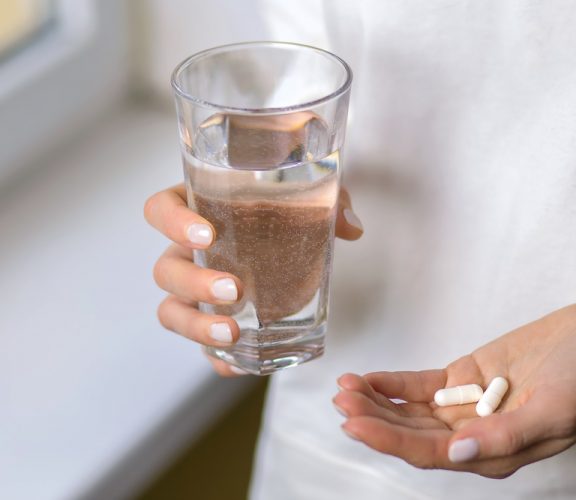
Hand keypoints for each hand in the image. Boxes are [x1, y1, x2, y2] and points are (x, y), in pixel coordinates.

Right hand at [144, 184, 362, 375]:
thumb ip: (330, 203)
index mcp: (200, 209)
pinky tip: (241, 367)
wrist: (299, 232)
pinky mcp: (218, 319)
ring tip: (232, 334)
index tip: (207, 233)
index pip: (161, 209)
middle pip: (166, 271)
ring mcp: (198, 290)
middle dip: (193, 284)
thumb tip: (351, 228)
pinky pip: (204, 346)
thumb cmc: (290, 204)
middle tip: (235, 290)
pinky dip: (218, 360)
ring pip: (173, 312)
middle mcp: (190, 251)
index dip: (173, 222)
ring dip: (196, 328)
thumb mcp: (313, 196)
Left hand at [334, 303, 575, 477]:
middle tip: (343, 402)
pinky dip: (394, 383)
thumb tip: (456, 454)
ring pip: (411, 411)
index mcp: (496, 454)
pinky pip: (422, 385)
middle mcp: (475, 436)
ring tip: (346, 388)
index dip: (391, 442)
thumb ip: (506, 436)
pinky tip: (369, 379)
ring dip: (377, 403)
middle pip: (413, 434)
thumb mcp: (555, 410)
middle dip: (375, 420)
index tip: (356, 424)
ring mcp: (467, 405)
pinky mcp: (464, 377)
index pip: (433, 454)